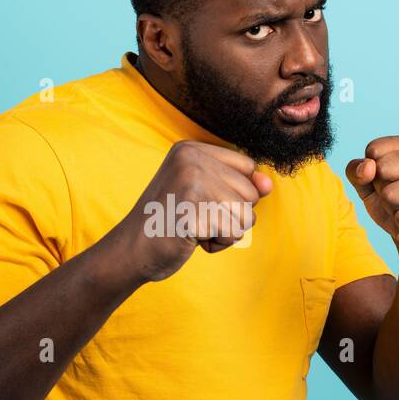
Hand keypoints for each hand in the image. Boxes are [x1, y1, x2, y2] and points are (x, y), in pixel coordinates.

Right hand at [106, 141, 273, 282]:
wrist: (131, 251)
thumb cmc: (170, 223)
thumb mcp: (204, 194)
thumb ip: (238, 185)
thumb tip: (267, 184)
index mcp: (191, 148)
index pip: (248, 167)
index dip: (234, 193)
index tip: (199, 200)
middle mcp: (191, 159)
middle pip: (250, 191)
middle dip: (230, 215)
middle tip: (194, 217)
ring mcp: (190, 182)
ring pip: (247, 214)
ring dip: (225, 230)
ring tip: (193, 227)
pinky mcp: (193, 210)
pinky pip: (234, 232)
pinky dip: (218, 243)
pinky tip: (191, 238)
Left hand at [345, 134, 398, 265]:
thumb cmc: (395, 205)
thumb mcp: (367, 186)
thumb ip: (356, 171)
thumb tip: (367, 167)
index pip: (374, 149)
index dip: (372, 172)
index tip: (391, 181)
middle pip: (382, 169)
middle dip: (384, 191)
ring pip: (391, 195)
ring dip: (394, 209)